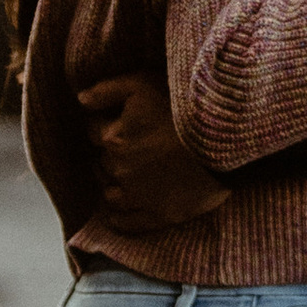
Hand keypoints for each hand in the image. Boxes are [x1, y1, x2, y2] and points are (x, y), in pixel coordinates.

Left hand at [81, 72, 232, 227]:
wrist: (226, 141)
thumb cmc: (184, 108)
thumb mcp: (142, 84)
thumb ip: (106, 90)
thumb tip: (81, 99)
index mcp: (113, 138)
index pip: (93, 131)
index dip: (105, 123)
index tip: (121, 120)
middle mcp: (120, 170)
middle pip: (102, 162)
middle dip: (111, 154)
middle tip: (132, 145)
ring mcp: (138, 197)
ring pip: (110, 194)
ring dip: (114, 184)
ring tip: (130, 174)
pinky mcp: (158, 215)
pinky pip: (126, 223)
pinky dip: (120, 218)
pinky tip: (121, 210)